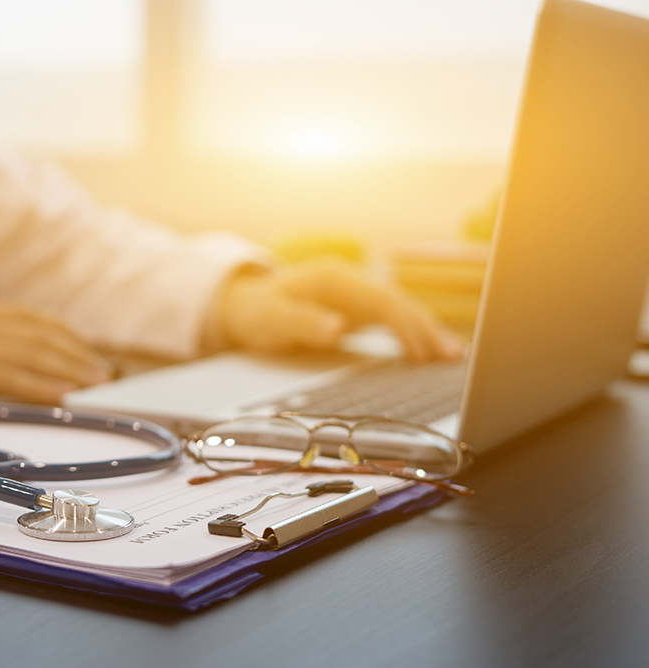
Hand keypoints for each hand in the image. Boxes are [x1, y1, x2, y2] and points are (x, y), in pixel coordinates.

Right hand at [0, 305, 113, 403]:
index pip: (28, 317)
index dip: (63, 331)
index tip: (86, 346)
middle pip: (40, 334)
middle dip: (77, 352)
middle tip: (103, 372)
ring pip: (32, 352)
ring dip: (70, 367)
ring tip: (96, 383)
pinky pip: (9, 376)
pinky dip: (41, 385)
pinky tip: (62, 395)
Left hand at [216, 260, 464, 360]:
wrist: (246, 306)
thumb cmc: (257, 312)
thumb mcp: (272, 319)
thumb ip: (302, 323)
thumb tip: (336, 329)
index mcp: (334, 278)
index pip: (380, 299)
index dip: (402, 324)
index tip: (418, 351)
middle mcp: (352, 282)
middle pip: (398, 302)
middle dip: (426, 328)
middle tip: (451, 356)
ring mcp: (358, 295)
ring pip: (401, 311)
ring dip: (427, 332)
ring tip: (454, 356)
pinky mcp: (359, 310)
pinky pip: (394, 321)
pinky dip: (414, 335)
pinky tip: (432, 353)